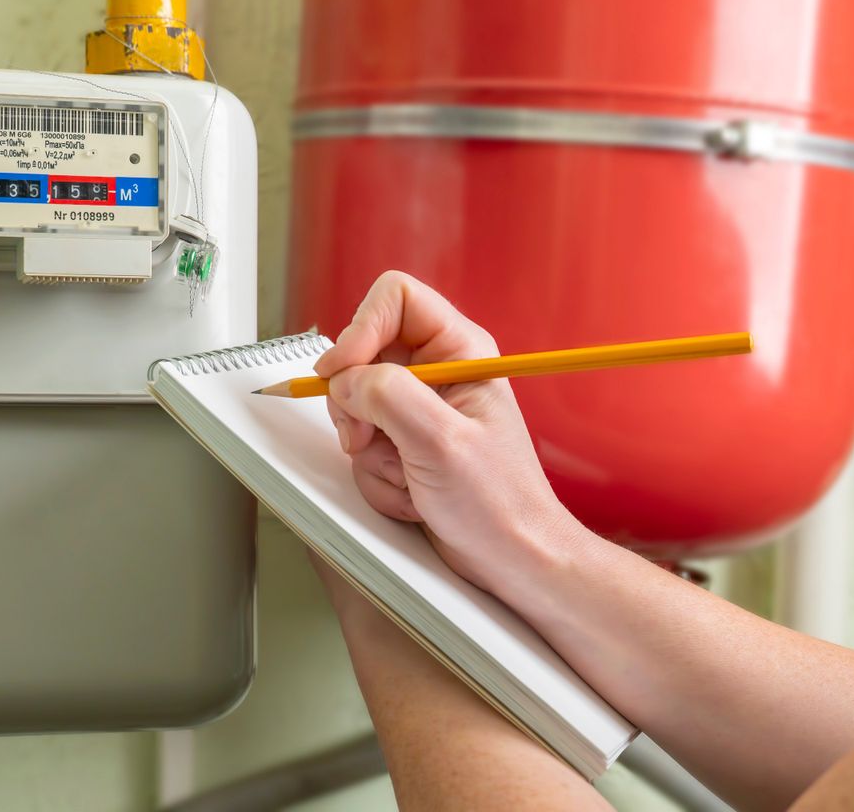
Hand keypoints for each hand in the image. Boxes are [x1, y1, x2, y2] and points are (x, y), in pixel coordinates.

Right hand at [314, 271, 578, 597]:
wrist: (512, 556)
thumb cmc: (500, 503)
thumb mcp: (439, 441)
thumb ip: (387, 396)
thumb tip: (345, 379)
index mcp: (460, 350)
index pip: (394, 298)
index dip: (359, 328)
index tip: (341, 371)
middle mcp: (438, 371)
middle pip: (361, 354)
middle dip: (356, 404)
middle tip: (369, 437)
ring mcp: (418, 409)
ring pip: (354, 405)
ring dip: (368, 449)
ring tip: (405, 474)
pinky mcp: (404, 441)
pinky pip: (362, 443)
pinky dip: (375, 473)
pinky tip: (409, 491)